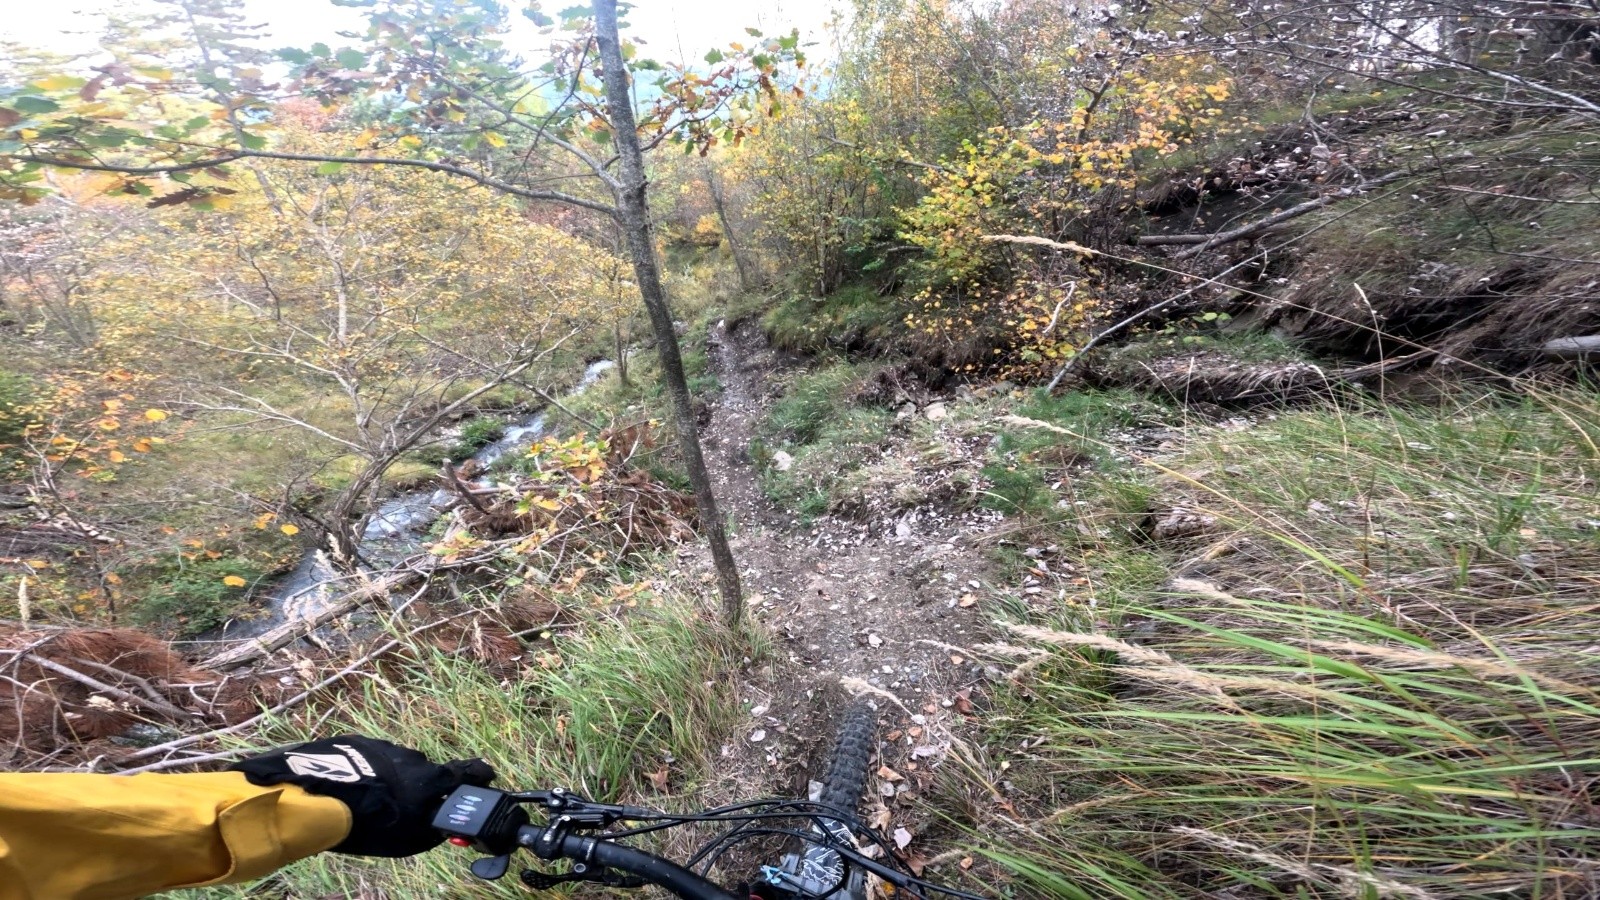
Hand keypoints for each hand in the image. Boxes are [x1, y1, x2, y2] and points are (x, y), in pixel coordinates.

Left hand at [229, 734, 495, 856]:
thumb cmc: (374, 824)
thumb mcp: (410, 839)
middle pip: (428, 771)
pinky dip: (369, 772)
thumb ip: (432, 830)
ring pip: (397, 765)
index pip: (468, 773)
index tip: (486, 774)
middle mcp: (415, 758)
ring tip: (374, 800)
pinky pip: (372, 760)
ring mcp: (386, 747)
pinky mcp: (359, 744)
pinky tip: (356, 789)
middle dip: (422, 786)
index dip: (479, 774)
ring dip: (392, 779)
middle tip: (409, 804)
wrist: (323, 799)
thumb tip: (444, 828)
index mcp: (433, 779)